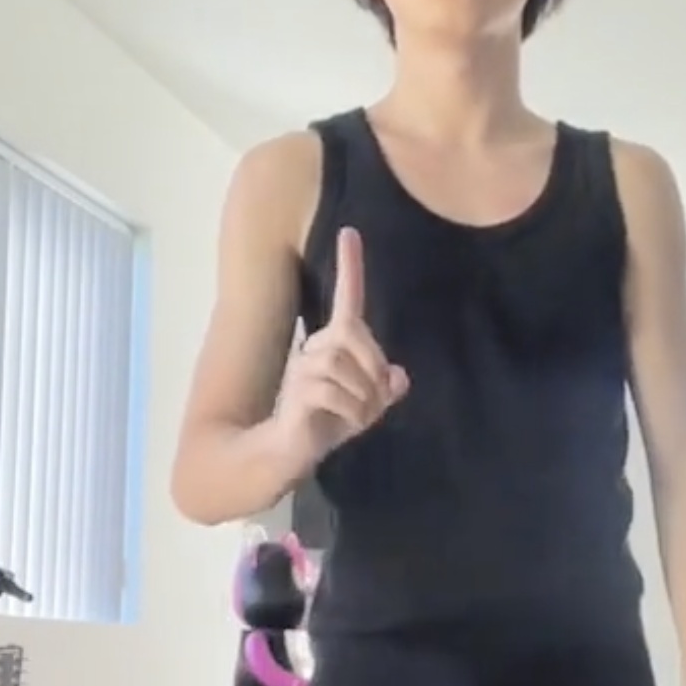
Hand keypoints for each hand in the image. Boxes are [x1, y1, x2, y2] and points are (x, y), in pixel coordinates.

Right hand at [274, 227, 407, 472]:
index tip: (350, 231)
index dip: (350, 266)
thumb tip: (400, 377)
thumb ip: (382, 393)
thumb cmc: (323, 427)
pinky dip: (353, 413)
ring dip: (364, 398)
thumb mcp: (362, 409)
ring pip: (347, 367)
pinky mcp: (299, 389)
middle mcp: (315, 348)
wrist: (285, 454)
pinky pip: (338, 393)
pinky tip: (347, 423)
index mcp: (333, 345)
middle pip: (355, 335)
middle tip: (375, 402)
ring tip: (358, 417)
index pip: (347, 300)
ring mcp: (303, 367)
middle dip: (374, 370)